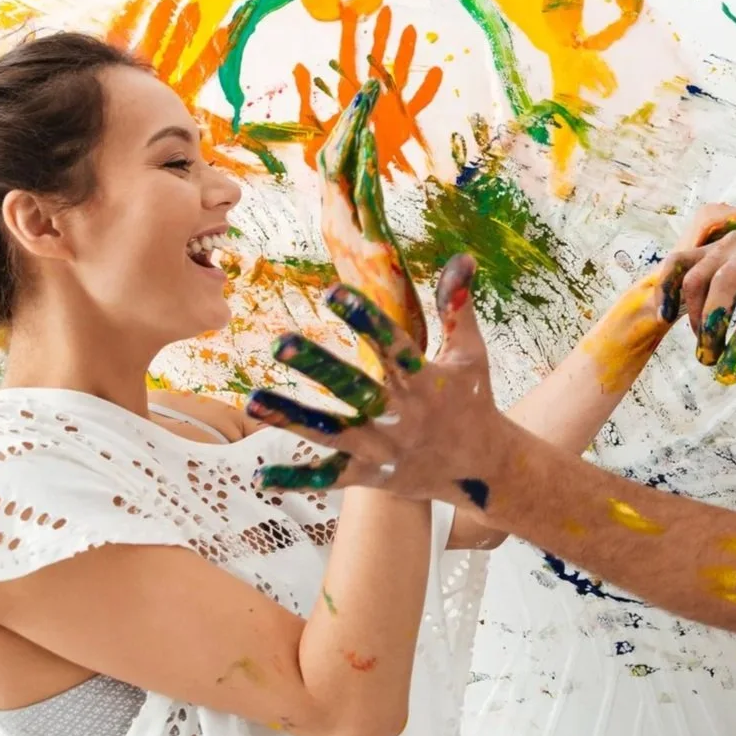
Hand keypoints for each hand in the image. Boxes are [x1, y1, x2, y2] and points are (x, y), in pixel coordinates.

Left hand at [246, 257, 500, 499]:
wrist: (481, 470)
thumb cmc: (473, 402)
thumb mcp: (470, 353)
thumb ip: (456, 306)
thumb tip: (461, 255)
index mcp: (426, 381)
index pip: (392, 345)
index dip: (364, 319)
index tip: (333, 292)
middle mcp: (402, 415)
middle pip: (355, 389)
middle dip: (318, 366)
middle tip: (280, 343)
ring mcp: (383, 449)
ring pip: (332, 433)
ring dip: (292, 418)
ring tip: (253, 401)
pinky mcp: (370, 475)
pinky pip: (329, 477)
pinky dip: (296, 479)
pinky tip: (258, 475)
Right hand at [318, 80, 427, 356]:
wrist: (392, 373)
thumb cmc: (387, 330)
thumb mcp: (379, 277)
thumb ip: (372, 246)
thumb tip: (371, 221)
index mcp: (343, 236)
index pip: (336, 175)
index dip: (346, 139)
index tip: (361, 106)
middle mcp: (341, 235)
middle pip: (336, 167)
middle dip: (350, 125)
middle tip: (367, 87)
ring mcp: (354, 244)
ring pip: (346, 178)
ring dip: (357, 136)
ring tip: (368, 99)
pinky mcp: (374, 256)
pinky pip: (365, 205)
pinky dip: (365, 170)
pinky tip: (372, 142)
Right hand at [654, 205, 735, 383]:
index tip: (731, 373)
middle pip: (724, 285)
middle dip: (712, 327)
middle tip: (710, 360)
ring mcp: (726, 244)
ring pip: (697, 278)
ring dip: (694, 316)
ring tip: (704, 344)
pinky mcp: (705, 247)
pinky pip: (677, 263)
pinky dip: (666, 288)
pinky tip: (664, 315)